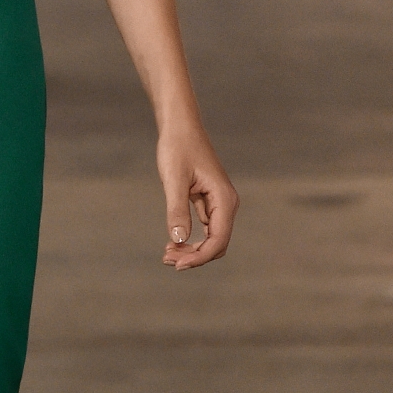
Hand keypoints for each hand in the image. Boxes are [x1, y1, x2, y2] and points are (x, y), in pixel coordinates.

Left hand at [158, 129, 237, 269]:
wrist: (180, 127)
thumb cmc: (178, 148)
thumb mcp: (173, 179)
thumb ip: (177, 209)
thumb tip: (178, 239)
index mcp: (224, 199)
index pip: (218, 240)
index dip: (199, 257)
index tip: (177, 264)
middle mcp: (226, 204)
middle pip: (217, 244)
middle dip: (194, 256)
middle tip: (167, 259)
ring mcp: (218, 204)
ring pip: (211, 238)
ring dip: (192, 250)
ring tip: (167, 254)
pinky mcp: (208, 202)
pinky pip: (204, 229)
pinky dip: (190, 238)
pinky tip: (172, 242)